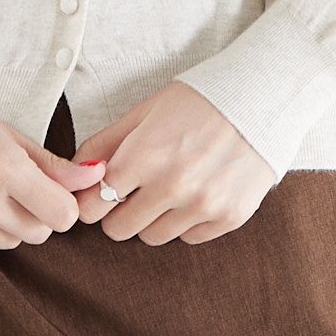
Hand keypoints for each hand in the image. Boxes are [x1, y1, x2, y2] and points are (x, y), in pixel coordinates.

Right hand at [0, 81, 108, 256]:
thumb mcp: (4, 131)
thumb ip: (51, 163)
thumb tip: (95, 177)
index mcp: (0, 164)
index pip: (60, 215)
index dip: (62, 204)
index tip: (52, 191)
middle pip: (36, 233)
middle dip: (34, 213)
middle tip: (13, 185)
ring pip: (6, 242)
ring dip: (4, 221)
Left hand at [68, 81, 278, 244]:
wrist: (261, 97)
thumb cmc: (197, 100)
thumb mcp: (144, 111)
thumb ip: (105, 143)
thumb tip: (75, 172)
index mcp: (144, 155)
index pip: (93, 206)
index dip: (92, 199)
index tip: (101, 191)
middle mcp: (172, 186)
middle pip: (119, 230)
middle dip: (119, 211)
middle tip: (134, 189)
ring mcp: (203, 206)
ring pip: (154, 237)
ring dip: (153, 217)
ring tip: (169, 185)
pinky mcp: (229, 218)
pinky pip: (190, 237)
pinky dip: (186, 220)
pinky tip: (197, 189)